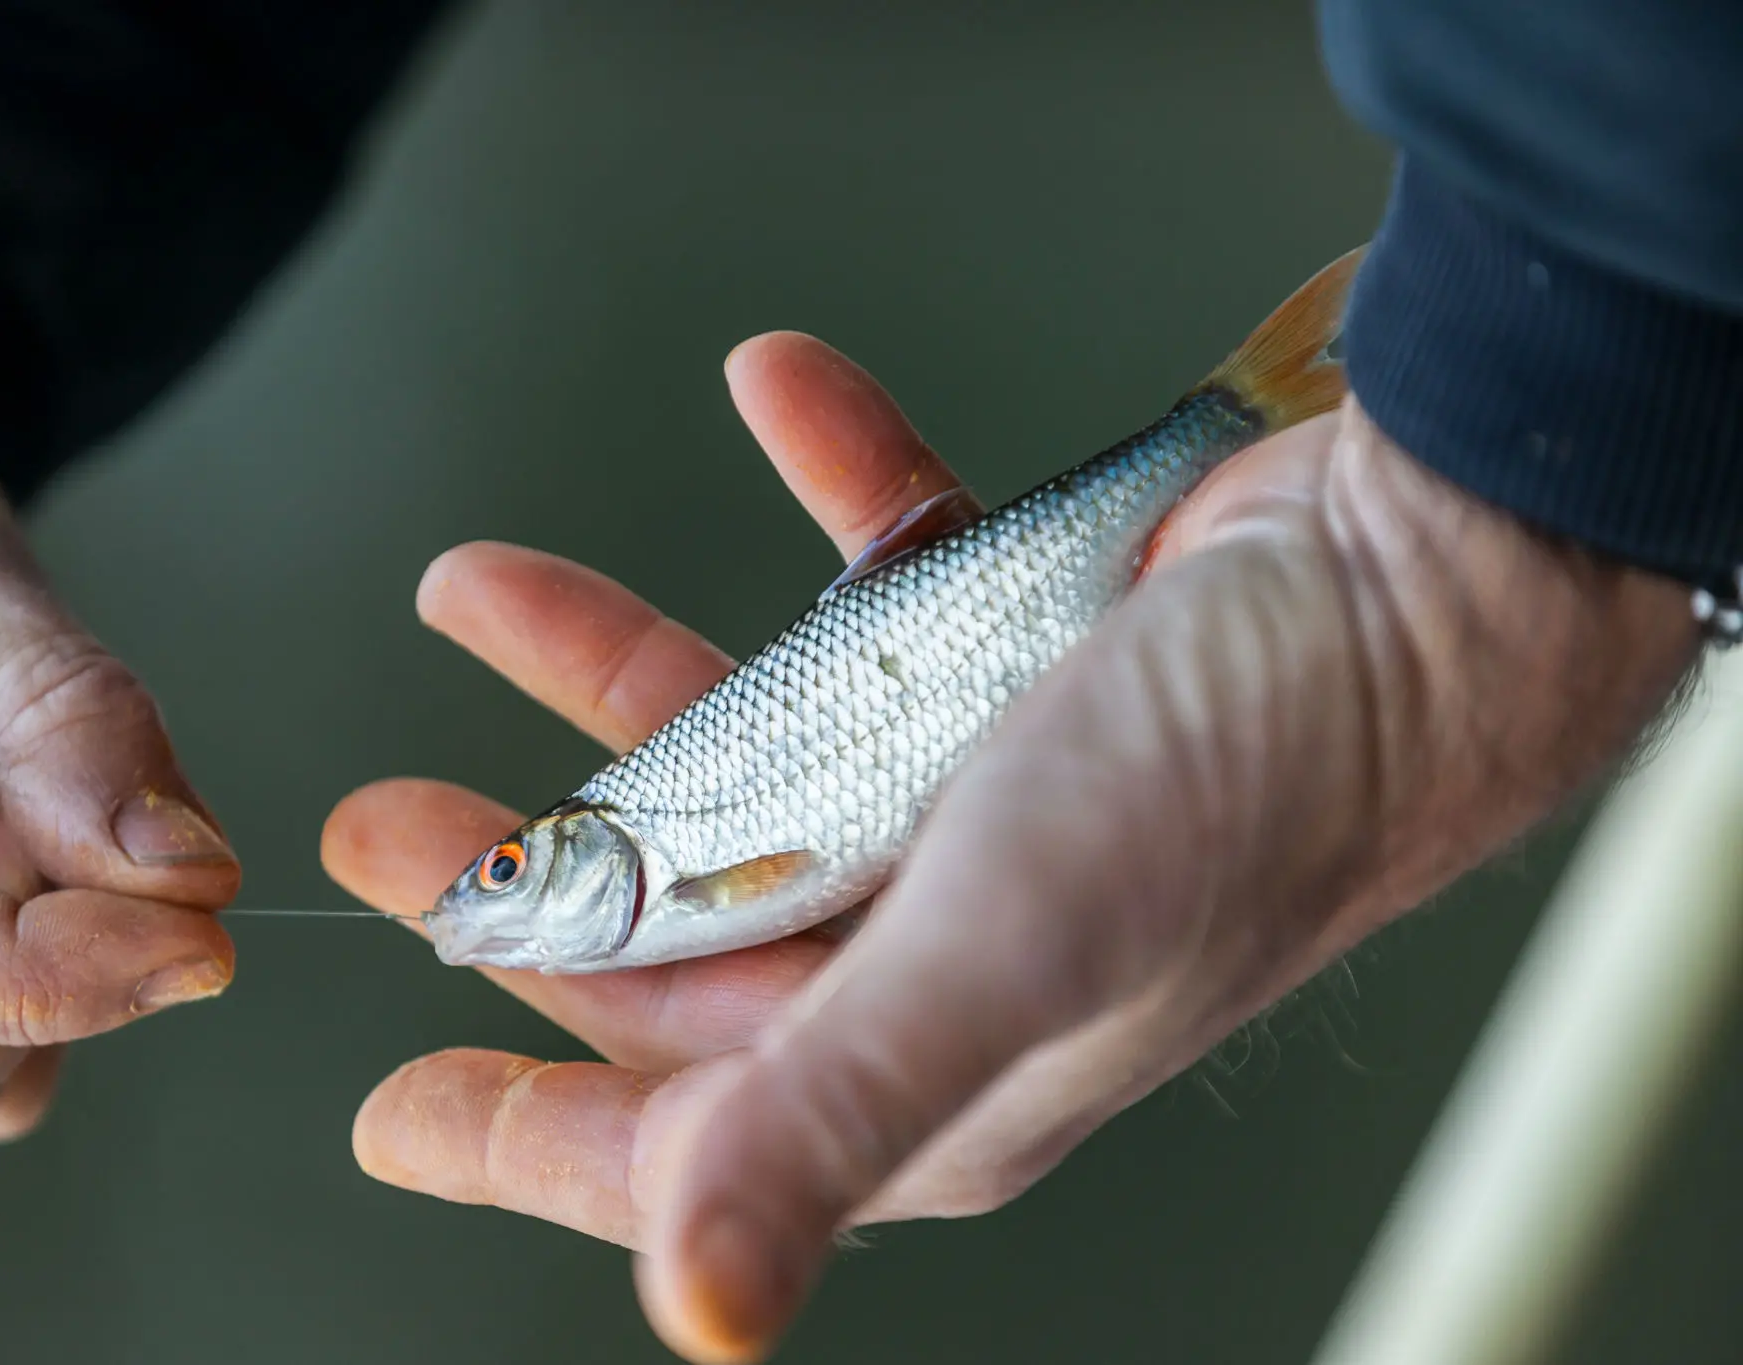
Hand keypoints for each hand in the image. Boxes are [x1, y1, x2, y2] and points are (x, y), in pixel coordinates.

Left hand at [324, 332, 1698, 1360]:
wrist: (1419, 584)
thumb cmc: (1243, 782)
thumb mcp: (1001, 955)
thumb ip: (831, 1116)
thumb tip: (699, 1307)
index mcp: (912, 1058)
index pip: (674, 1132)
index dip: (518, 1130)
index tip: (397, 1115)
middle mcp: (927, 937)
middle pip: (670, 925)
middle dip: (518, 873)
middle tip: (392, 823)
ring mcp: (959, 792)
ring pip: (734, 743)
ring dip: (607, 666)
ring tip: (485, 589)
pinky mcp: (1002, 655)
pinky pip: (870, 570)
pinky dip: (821, 487)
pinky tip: (778, 398)